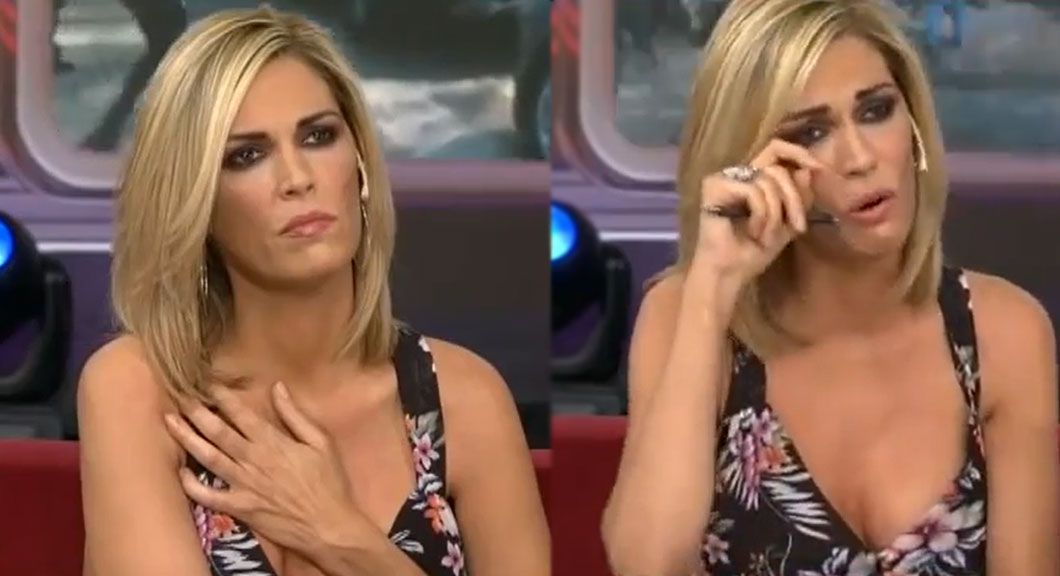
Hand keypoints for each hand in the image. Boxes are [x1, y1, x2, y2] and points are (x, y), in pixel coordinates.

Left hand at [165, 382, 368, 557]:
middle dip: (196, 412)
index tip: (208, 383)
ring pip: (208, 457)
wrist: (328, 526)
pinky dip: (191, 485)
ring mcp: (243, 485)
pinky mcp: (239, 507)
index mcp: (273, 442)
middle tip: (180, 396)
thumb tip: (278, 388)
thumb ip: (295, 415)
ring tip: (170, 422)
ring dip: (186, 438)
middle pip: (217, 431)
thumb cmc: (329, 482)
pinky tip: (180, 473)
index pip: (241, 414)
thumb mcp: (321, 442)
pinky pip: (208, 496)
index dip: (222, 396)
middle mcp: (252, 460)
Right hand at [690, 139, 827, 307]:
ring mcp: (724, 179)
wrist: (729, 273)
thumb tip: (807, 171)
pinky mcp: (714, 187)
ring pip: (768, 180)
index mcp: (753, 178)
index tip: (818, 168)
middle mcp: (738, 174)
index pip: (776, 149)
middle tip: (798, 226)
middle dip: (794, 199)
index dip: (798, 153)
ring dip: (776, 214)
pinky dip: (760, 215)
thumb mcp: (788, 223)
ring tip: (767, 237)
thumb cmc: (753, 252)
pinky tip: (753, 232)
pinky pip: (753, 191)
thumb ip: (799, 197)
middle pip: (778, 169)